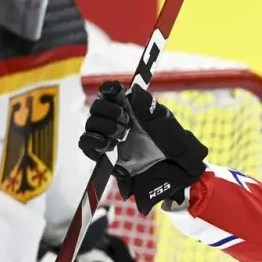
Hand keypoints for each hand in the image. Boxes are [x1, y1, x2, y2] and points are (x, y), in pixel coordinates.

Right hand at [78, 80, 207, 214]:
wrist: (174, 172)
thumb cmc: (175, 145)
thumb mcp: (164, 120)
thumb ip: (145, 104)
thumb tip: (130, 90)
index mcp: (132, 109)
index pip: (111, 92)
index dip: (110, 90)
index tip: (117, 92)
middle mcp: (118, 121)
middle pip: (97, 107)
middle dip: (109, 111)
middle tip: (125, 121)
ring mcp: (110, 138)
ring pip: (91, 124)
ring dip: (103, 126)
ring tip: (121, 135)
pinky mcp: (104, 156)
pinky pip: (86, 144)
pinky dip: (91, 140)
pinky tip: (105, 143)